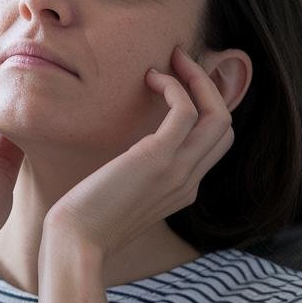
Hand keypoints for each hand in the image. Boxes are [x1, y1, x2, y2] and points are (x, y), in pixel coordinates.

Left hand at [45, 46, 234, 267]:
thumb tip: (126, 157)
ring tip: (173, 59)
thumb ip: (137, 177)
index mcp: (184, 190)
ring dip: (198, 79)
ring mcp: (179, 171)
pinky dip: (174, 86)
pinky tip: (150, 79)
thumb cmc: (86, 220)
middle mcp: (189, 181)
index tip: (179, 83)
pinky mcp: (158, 159)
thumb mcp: (123, 196)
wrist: (76, 243)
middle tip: (181, 61)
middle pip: (225, 126)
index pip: (215, 143)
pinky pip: (185, 110)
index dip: (205, 108)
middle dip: (209, 87)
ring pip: (217, 115)